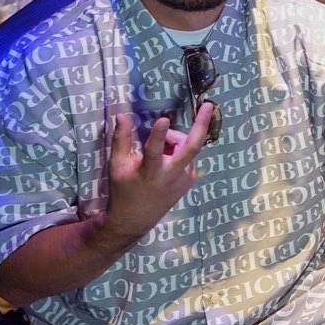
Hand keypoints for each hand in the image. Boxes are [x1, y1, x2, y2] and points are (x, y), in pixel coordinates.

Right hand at [105, 109, 210, 241]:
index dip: (159, 135)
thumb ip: (121, 139)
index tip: (163, 120)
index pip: (155, 152)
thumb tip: (122, 114)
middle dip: (201, 125)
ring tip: (159, 148)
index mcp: (150, 172)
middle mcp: (172, 175)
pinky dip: (177, 150)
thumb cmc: (124, 189)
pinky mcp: (191, 179)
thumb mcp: (117, 165)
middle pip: (191, 147)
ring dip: (175, 140)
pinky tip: (165, 159)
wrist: (136, 219)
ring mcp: (185, 178)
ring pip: (187, 147)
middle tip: (208, 105)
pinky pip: (187, 156)